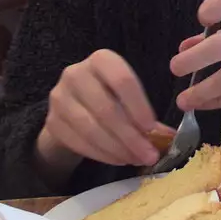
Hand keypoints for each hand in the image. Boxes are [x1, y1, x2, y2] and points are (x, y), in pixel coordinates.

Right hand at [38, 50, 163, 167]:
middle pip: (106, 109)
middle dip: (130, 136)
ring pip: (91, 128)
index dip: (138, 106)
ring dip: (117, 149)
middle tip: (149, 155)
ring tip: (136, 159)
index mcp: (101, 60)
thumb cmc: (108, 97)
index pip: (122, 80)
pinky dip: (102, 155)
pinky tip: (118, 159)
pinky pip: (79, 142)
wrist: (71, 107)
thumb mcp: (127, 98)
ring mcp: (59, 97)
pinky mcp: (52, 122)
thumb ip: (146, 116)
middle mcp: (75, 73)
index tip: (151, 128)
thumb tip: (168, 138)